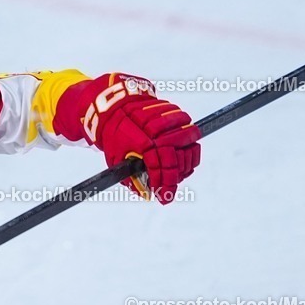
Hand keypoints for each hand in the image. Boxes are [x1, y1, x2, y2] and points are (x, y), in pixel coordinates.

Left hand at [61, 73, 200, 202]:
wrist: (113, 108)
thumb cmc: (115, 135)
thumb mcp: (116, 161)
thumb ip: (131, 178)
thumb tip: (146, 193)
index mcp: (143, 145)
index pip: (164, 169)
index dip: (167, 186)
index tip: (165, 196)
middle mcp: (158, 132)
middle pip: (181, 157)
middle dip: (178, 174)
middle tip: (172, 180)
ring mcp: (166, 119)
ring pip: (191, 139)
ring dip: (187, 155)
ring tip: (179, 165)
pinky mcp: (171, 110)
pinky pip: (188, 125)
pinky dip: (188, 138)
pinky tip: (180, 147)